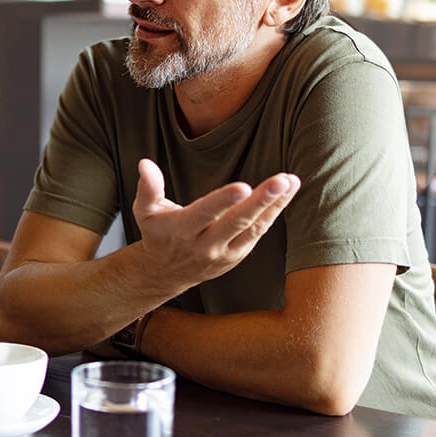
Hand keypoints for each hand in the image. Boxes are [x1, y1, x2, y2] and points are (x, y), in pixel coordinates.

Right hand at [131, 158, 299, 287]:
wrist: (166, 273)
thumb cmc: (157, 234)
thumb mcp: (145, 212)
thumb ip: (148, 188)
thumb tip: (145, 163)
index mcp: (182, 230)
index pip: (205, 213)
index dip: (223, 201)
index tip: (243, 186)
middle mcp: (205, 244)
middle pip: (237, 222)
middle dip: (260, 201)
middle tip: (280, 182)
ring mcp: (224, 253)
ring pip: (254, 228)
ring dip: (275, 205)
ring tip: (290, 182)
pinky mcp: (238, 255)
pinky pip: (258, 233)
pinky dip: (273, 213)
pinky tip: (286, 193)